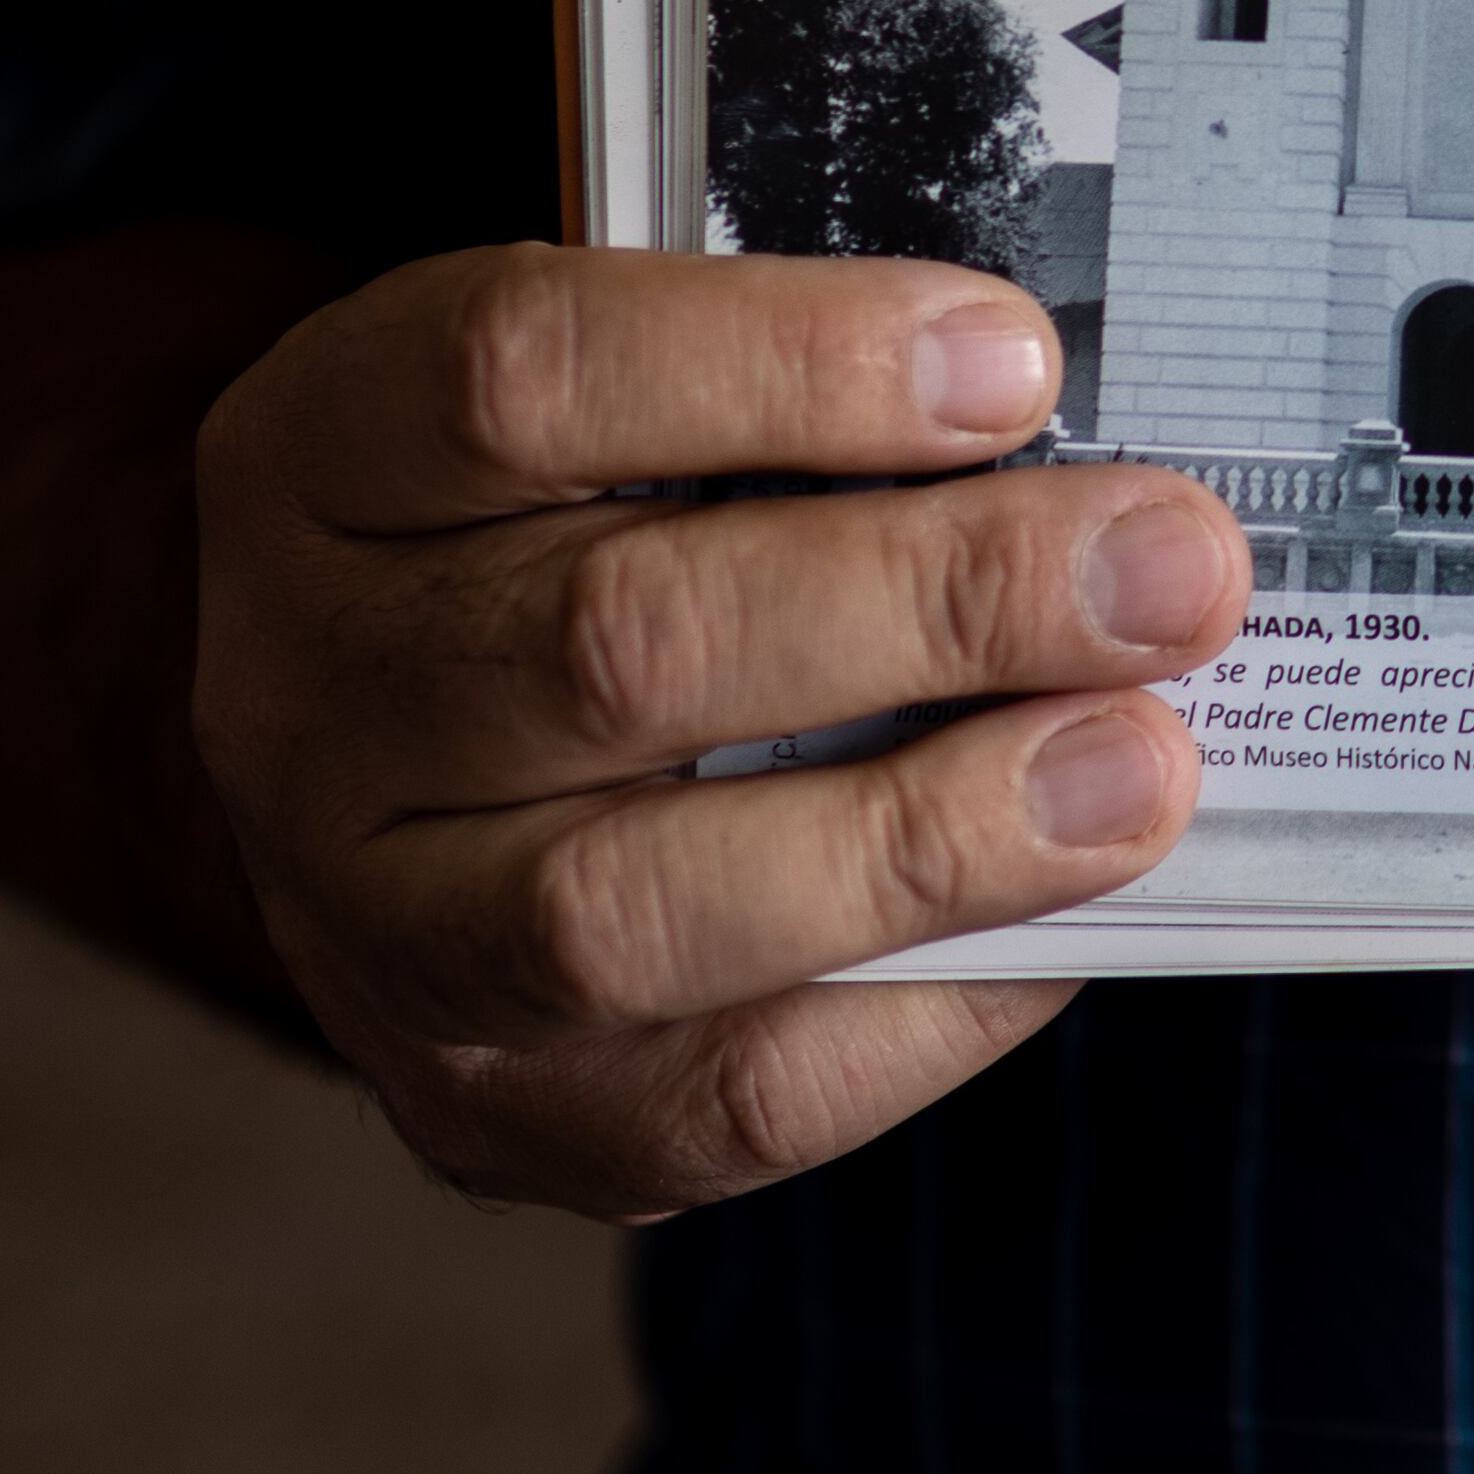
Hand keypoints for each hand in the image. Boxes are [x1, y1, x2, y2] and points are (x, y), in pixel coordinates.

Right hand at [193, 246, 1248, 1215]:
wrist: (404, 783)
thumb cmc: (579, 538)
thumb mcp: (629, 412)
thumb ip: (812, 420)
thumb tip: (1094, 484)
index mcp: (325, 456)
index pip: (522, 374)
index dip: (785, 361)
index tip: (1017, 363)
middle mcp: (305, 695)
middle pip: (615, 646)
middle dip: (936, 602)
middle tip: (1168, 569)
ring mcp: (368, 930)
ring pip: (634, 906)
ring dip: (933, 835)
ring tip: (1140, 766)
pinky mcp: (488, 1112)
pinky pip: (720, 1096)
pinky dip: (923, 1006)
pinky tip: (1065, 919)